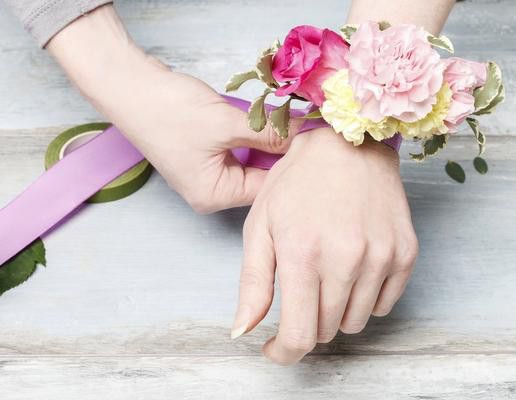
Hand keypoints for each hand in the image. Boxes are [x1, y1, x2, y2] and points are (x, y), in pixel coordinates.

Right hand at [47, 4, 296, 212]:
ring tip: (294, 126)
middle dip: (282, 154)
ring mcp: (207, 170)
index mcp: (213, 196)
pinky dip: (253, 133)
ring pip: (251, 159)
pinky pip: (239, 147)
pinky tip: (271, 120)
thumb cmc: (169, 112)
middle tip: (310, 135)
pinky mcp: (206, 150)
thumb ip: (269, 132)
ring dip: (269, 141)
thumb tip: (305, 135)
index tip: (317, 149)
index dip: (291, 169)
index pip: (266, 190)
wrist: (131, 85)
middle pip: (260, 177)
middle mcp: (211, 190)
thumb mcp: (226, 124)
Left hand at [232, 128, 418, 364]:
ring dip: (336, 310)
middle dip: (307, 320)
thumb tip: (243, 332)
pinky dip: (364, 297)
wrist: (347, 145)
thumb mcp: (261, 227)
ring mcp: (381, 257)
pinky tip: (353, 268)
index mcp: (302, 255)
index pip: (299, 336)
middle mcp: (346, 260)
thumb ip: (253, 284)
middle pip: (327, 331)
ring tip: (327, 273)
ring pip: (355, 322)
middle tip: (301, 288)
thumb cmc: (296, 183)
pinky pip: (384, 304)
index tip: (277, 347)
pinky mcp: (405, 253)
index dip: (285, 352)